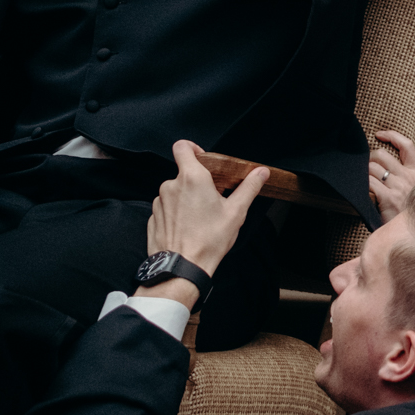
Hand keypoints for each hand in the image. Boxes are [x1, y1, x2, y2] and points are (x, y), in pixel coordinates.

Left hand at [141, 142, 266, 305]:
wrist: (182, 267)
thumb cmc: (209, 239)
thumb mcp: (236, 212)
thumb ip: (249, 187)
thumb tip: (261, 172)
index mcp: (192, 178)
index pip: (183, 147)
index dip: (193, 148)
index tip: (205, 160)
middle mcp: (171, 185)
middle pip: (184, 173)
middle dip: (198, 182)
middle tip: (213, 199)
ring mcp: (159, 202)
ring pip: (175, 191)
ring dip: (187, 199)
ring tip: (201, 218)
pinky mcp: (153, 217)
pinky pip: (167, 208)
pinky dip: (177, 213)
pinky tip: (188, 228)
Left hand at [369, 130, 414, 221]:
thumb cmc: (411, 213)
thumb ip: (405, 178)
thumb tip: (385, 167)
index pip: (406, 146)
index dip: (392, 135)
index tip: (380, 134)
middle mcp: (408, 177)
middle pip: (382, 155)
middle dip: (369, 159)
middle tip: (366, 168)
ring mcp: (399, 187)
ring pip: (372, 168)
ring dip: (363, 173)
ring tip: (362, 182)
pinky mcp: (388, 198)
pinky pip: (368, 183)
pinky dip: (362, 185)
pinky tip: (362, 192)